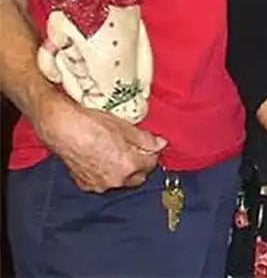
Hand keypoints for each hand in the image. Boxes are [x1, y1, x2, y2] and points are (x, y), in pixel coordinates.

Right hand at [33, 91, 164, 191]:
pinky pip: (103, 181)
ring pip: (120, 181)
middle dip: (139, 165)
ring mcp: (99, 185)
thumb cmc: (92, 125)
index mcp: (129, 166)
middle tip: (134, 149)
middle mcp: (116, 180)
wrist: (62, 129)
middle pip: (138, 177)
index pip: (150, 164)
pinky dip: (107, 174)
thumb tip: (160, 144)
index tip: (147, 145)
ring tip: (117, 153)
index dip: (151, 152)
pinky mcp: (85, 184)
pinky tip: (102, 159)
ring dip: (124, 171)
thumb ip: (145, 140)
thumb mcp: (125, 128)